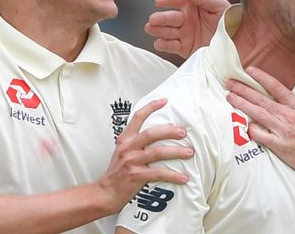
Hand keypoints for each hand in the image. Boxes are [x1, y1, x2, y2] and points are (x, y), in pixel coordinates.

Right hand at [97, 98, 193, 212]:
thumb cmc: (117, 173)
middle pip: (151, 133)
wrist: (105, 193)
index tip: (164, 101)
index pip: (137, 118)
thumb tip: (158, 135)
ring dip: (176, 152)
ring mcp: (132, 162)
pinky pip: (159, 173)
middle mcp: (128, 148)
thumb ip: (136, 143)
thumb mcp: (123, 152)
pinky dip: (174, 175)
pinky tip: (184, 177)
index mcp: (125, 140)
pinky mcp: (136, 176)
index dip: (151, 107)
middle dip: (170, 131)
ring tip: (189, 152)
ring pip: (158, 152)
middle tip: (183, 132)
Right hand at [145, 0, 229, 57]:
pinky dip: (164, 45)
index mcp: (191, 6)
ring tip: (150, 28)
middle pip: (168, 17)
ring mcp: (183, 34)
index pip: (175, 0)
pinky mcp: (184, 48)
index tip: (159, 1)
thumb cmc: (230, 19)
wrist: (237, 41)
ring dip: (157, 30)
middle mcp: (184, 19)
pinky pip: (172, 46)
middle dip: (159, 18)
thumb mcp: (219, 6)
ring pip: (167, 31)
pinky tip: (159, 43)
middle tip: (153, 19)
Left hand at [225, 67, 294, 178]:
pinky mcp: (278, 145)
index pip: (276, 87)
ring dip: (242, 104)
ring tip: (230, 97)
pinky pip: (260, 135)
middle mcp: (287, 116)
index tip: (249, 70)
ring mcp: (282, 130)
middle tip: (229, 82)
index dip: (261, 77)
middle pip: (261, 99)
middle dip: (243, 89)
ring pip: (258, 114)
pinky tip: (243, 124)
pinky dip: (251, 129)